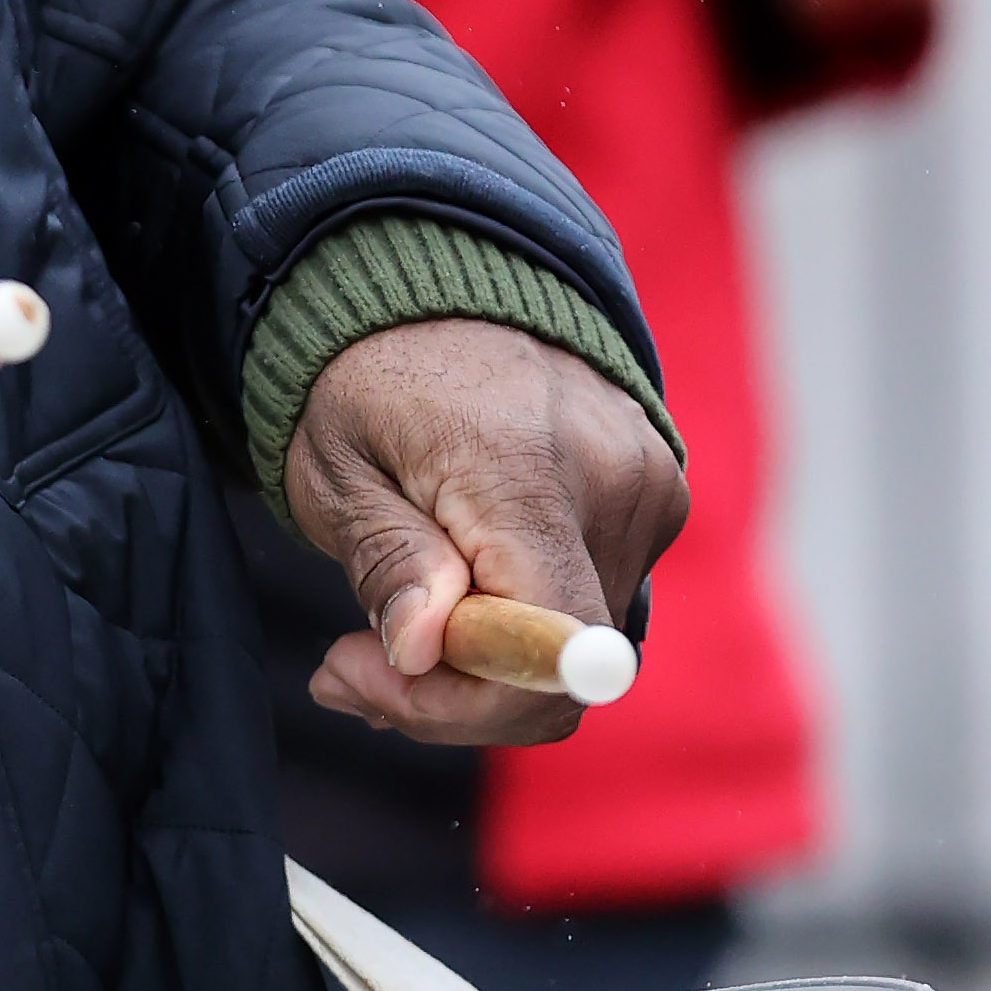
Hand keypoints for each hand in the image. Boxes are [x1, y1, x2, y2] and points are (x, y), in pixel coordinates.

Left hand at [285, 317, 685, 746]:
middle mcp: (611, 479)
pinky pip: (594, 604)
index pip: (546, 645)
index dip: (462, 701)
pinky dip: (524, 624)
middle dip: (450, 693)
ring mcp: (650, 488)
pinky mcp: (658, 498)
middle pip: (563, 668)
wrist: (437, 288)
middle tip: (344, 667)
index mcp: (523, 466)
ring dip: (483, 663)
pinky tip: (455, 594)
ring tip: (395, 620)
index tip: (357, 674)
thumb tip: (426, 649)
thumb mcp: (333, 467)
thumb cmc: (367, 381)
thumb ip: (386, 557)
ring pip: (576, 647)